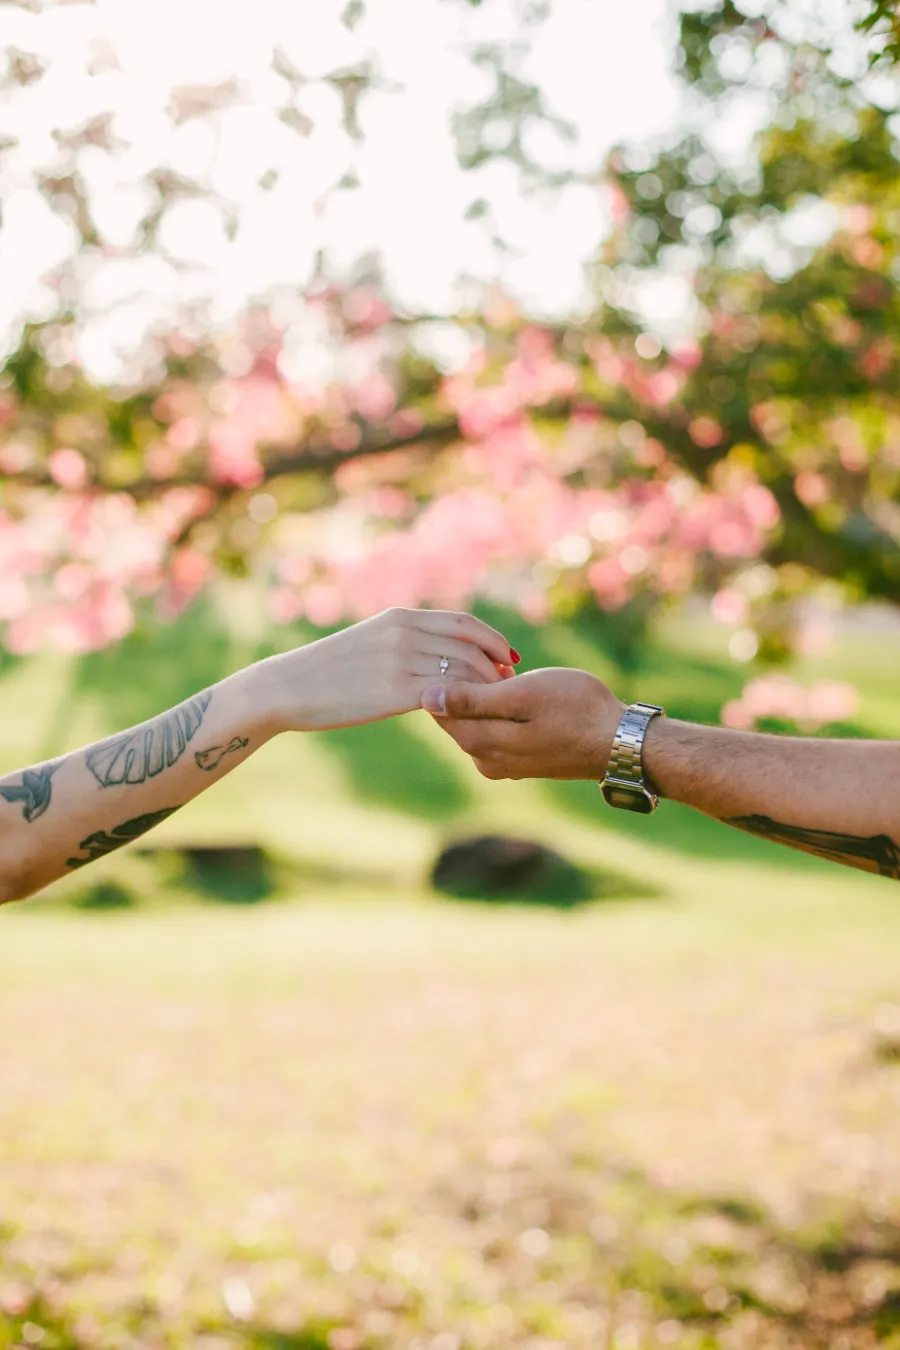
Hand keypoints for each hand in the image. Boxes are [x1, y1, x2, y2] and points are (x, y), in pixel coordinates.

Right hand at [260, 607, 518, 731]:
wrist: (288, 687)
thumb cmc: (328, 670)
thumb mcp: (370, 640)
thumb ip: (404, 640)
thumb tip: (436, 651)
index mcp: (401, 617)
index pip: (464, 623)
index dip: (493, 640)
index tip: (507, 658)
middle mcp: (405, 633)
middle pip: (472, 646)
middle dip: (498, 666)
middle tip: (511, 687)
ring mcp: (400, 661)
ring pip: (465, 672)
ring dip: (488, 689)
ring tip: (496, 706)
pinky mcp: (394, 692)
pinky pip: (447, 696)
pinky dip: (466, 706)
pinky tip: (469, 719)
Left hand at [421, 667, 624, 779]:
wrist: (620, 740)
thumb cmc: (575, 709)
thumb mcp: (522, 695)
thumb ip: (472, 700)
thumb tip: (426, 699)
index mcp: (480, 744)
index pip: (439, 706)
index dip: (452, 675)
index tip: (477, 654)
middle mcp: (484, 760)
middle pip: (455, 716)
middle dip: (469, 685)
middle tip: (499, 662)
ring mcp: (501, 763)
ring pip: (476, 722)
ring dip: (486, 696)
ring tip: (513, 675)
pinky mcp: (518, 761)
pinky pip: (494, 730)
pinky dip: (499, 710)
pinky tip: (521, 694)